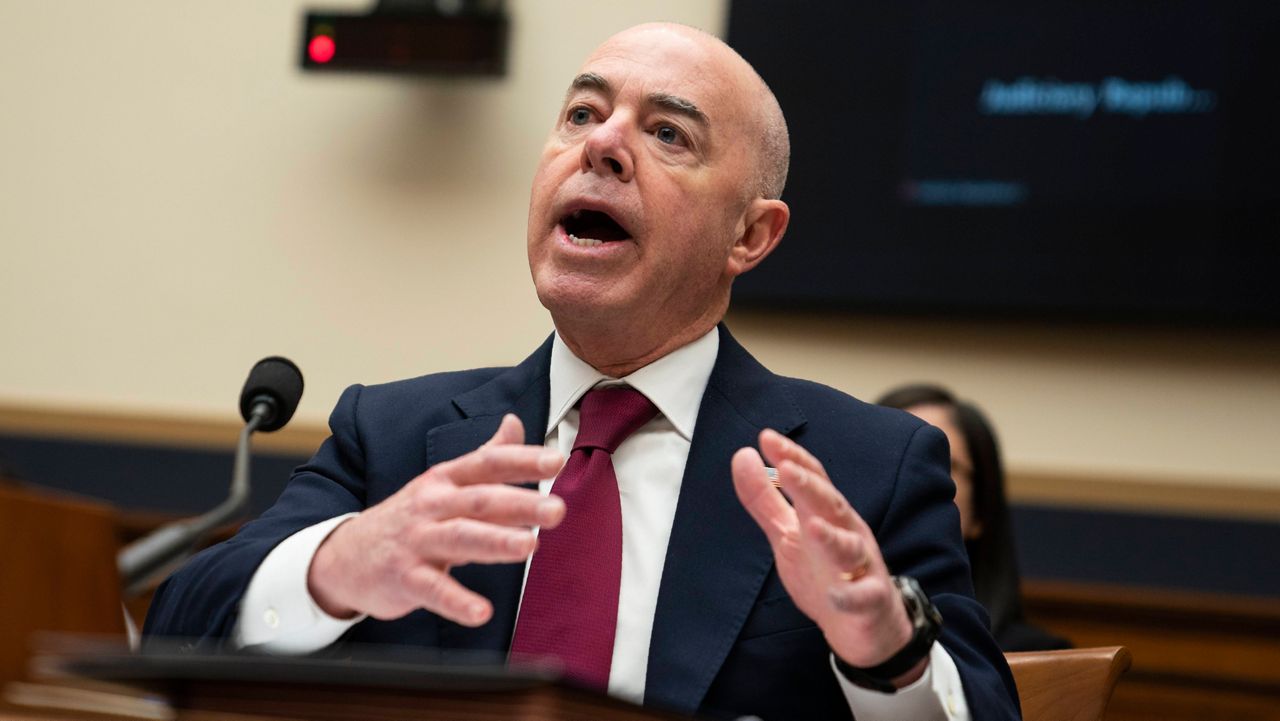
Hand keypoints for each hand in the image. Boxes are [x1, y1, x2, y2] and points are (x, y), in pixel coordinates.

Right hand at [307, 414, 565, 626]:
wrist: (344, 556)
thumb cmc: (408, 518)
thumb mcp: (443, 482)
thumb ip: (484, 456)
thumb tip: (514, 423)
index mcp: (446, 480)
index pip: (488, 463)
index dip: (522, 460)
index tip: (556, 461)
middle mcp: (433, 505)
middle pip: (480, 500)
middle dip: (520, 504)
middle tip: (557, 510)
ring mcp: (416, 540)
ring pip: (460, 538)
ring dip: (495, 541)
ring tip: (530, 546)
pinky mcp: (403, 577)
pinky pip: (433, 590)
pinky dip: (457, 602)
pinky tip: (481, 612)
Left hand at [732, 429, 925, 685]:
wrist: (862, 623)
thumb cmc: (823, 570)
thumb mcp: (787, 532)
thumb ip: (764, 498)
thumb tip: (743, 455)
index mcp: (827, 513)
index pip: (812, 478)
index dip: (792, 457)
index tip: (766, 438)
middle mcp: (847, 532)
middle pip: (831, 504)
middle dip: (810, 486)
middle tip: (785, 468)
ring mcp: (861, 566)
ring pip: (850, 548)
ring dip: (831, 537)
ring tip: (811, 526)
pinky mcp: (870, 601)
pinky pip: (862, 597)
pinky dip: (850, 595)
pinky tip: (835, 594)